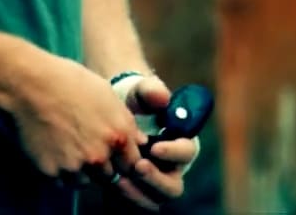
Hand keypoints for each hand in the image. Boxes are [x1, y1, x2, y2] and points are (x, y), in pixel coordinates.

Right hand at [0, 50, 146, 180]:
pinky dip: (62, 172)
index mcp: (118, 136)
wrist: (32, 84)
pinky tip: (57, 151)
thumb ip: (127, 123)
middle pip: (110, 175)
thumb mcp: (108, 96)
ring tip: (71, 148)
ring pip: (86, 181)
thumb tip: (141, 142)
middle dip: (104, 165)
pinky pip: (63, 181)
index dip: (125, 159)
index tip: (116, 153)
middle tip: (89, 148)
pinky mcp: (52, 172)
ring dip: (83, 171)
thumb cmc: (72, 82)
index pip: (133, 165)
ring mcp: (75, 166)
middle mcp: (99, 156)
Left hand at [107, 73, 199, 209]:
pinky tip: (109, 185)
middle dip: (156, 180)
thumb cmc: (137, 104)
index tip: (155, 147)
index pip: (187, 152)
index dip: (173, 152)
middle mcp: (172, 170)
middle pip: (173, 188)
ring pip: (154, 201)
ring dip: (138, 194)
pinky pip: (134, 205)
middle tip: (138, 166)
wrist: (118, 118)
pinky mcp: (137, 193)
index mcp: (181, 145)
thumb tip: (163, 99)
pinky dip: (122, 199)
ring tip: (119, 179)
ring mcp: (155, 185)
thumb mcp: (143, 92)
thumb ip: (152, 92)